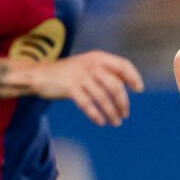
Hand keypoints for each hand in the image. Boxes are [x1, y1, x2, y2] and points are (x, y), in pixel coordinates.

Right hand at [30, 52, 144, 125]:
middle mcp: (91, 65)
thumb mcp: (88, 65)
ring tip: (116, 122)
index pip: (123, 65)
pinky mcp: (70, 88)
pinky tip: (100, 122)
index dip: (134, 77)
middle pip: (116, 86)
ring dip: (112, 112)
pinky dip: (96, 115)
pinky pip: (88, 105)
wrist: (41, 75)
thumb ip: (106, 71)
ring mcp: (80, 76)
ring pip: (103, 98)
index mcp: (98, 57)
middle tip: (126, 114)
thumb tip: (129, 83)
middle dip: (123, 102)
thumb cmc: (69, 73)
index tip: (139, 90)